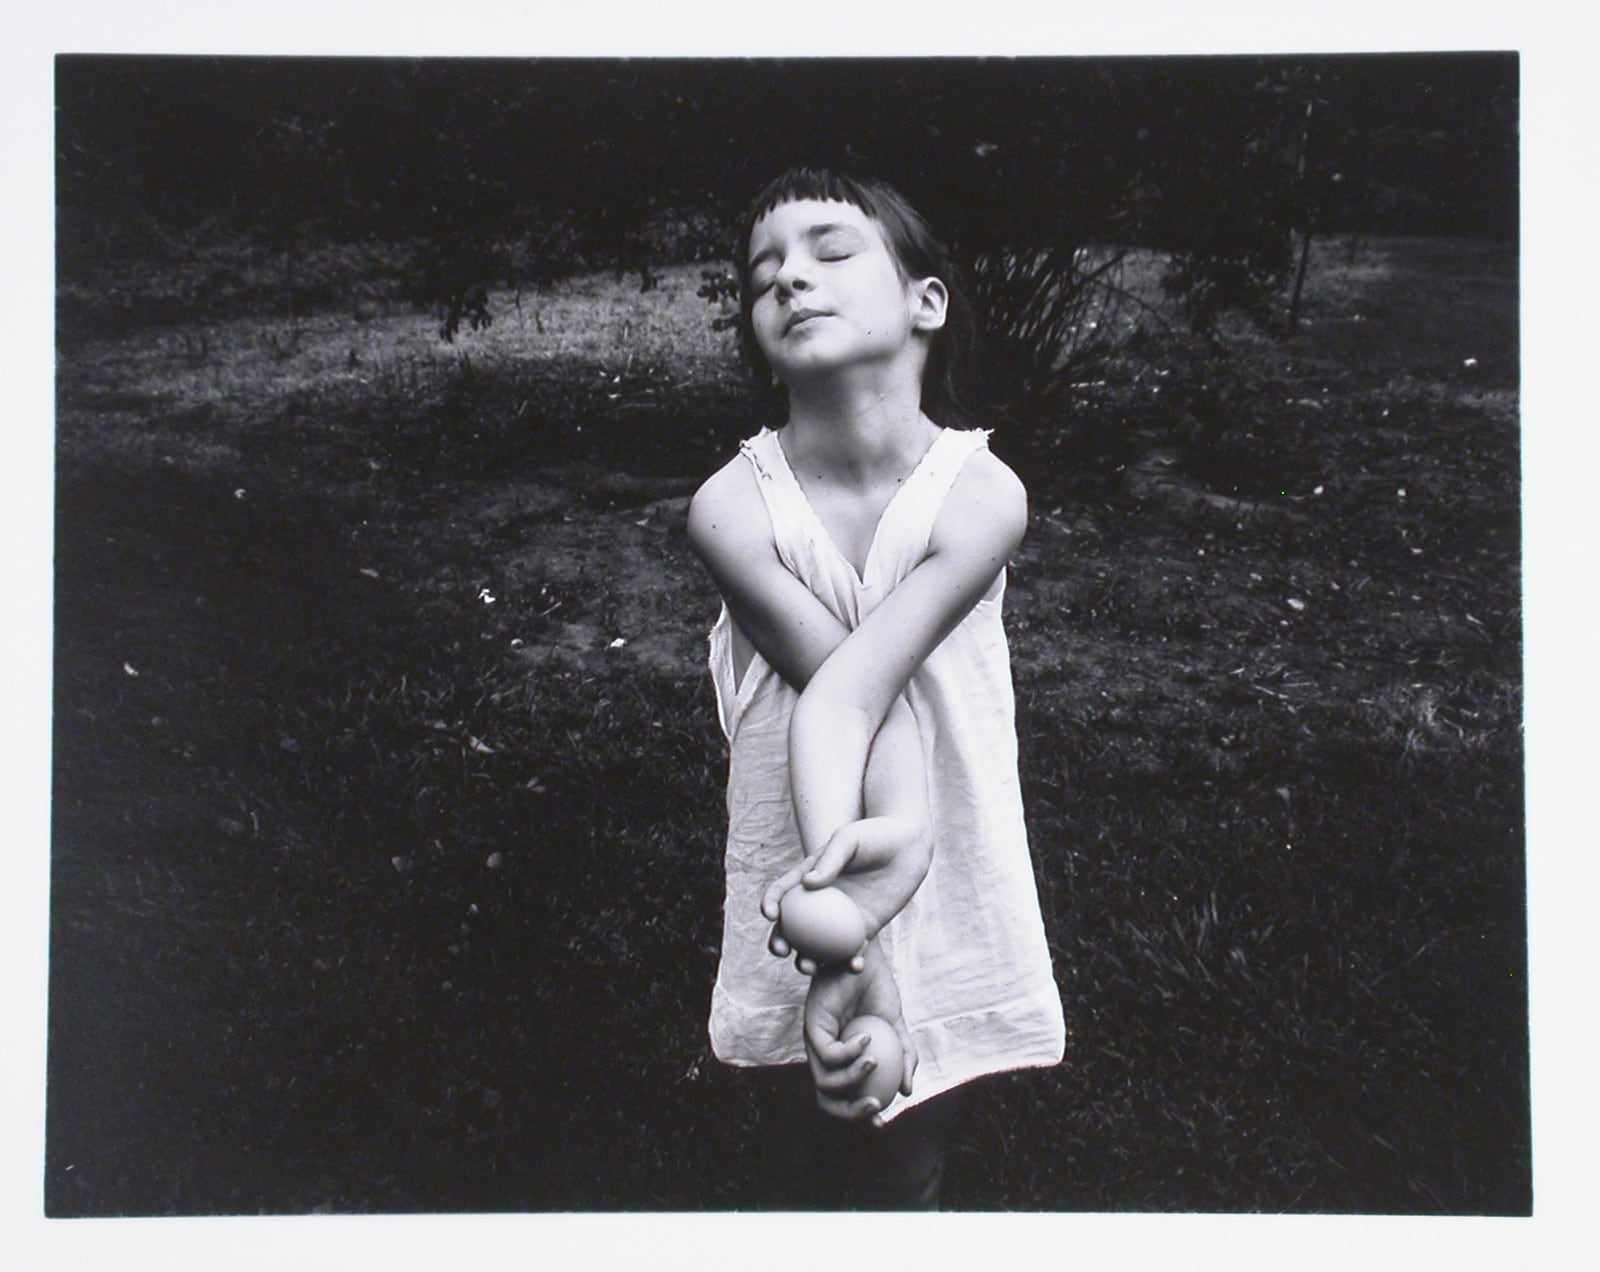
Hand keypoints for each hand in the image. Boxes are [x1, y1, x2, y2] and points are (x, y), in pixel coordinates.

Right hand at [761, 814, 930, 974]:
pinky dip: (850, 962)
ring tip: (810, 967)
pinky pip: (853, 951)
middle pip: (792, 928)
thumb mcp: (849, 838)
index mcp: (808, 878)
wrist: (908, 847)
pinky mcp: (864, 930)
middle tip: (782, 950)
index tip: (770, 914)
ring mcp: (841, 919)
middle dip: (779, 943)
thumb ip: (830, 859)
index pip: (782, 894)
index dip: (770, 904)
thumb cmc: (874, 835)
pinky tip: (854, 965)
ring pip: (818, 947)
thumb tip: (808, 883)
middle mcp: (821, 903)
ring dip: (808, 961)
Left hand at [802, 941, 918, 1123]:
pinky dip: (849, 1052)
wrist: (864, 957)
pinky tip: (866, 1039)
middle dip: (849, 1113)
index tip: (881, 1122)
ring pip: (825, 1080)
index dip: (858, 1116)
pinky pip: (828, 1052)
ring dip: (853, 1078)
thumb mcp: (896, 1026)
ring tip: (876, 1061)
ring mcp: (814, 1042)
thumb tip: (907, 1091)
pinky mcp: (810, 1025)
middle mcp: (824, 1056)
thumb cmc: (877, 989)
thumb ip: (904, 1056)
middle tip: (876, 1106)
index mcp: (841, 1061)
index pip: (843, 1099)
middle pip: (826, 1100)